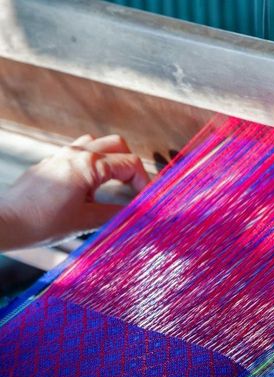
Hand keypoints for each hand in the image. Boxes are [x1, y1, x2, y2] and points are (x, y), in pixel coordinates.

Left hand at [0, 134, 149, 250]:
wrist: (6, 223)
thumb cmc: (41, 223)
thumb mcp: (86, 221)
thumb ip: (118, 213)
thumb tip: (140, 213)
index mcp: (88, 165)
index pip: (130, 163)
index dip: (144, 181)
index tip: (147, 199)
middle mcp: (76, 153)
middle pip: (117, 144)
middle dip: (132, 165)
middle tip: (135, 189)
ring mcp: (62, 154)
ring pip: (99, 143)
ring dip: (113, 159)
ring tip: (117, 184)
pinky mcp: (53, 161)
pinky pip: (81, 150)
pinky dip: (96, 162)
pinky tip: (94, 185)